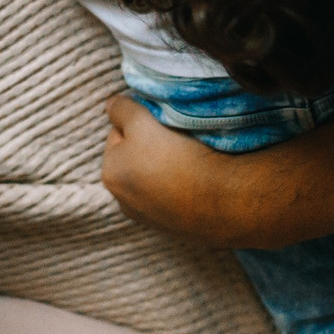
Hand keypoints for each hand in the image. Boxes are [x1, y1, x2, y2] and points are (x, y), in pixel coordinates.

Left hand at [103, 94, 249, 244]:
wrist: (223, 200)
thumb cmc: (178, 156)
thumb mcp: (142, 121)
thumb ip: (121, 109)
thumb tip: (110, 104)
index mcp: (110, 175)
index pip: (118, 134)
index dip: (139, 122)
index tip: (161, 123)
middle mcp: (123, 202)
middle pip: (134, 158)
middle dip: (149, 147)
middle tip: (174, 140)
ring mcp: (150, 218)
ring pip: (153, 178)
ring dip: (164, 168)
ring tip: (187, 159)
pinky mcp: (174, 228)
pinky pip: (172, 197)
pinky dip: (179, 187)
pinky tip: (195, 180)